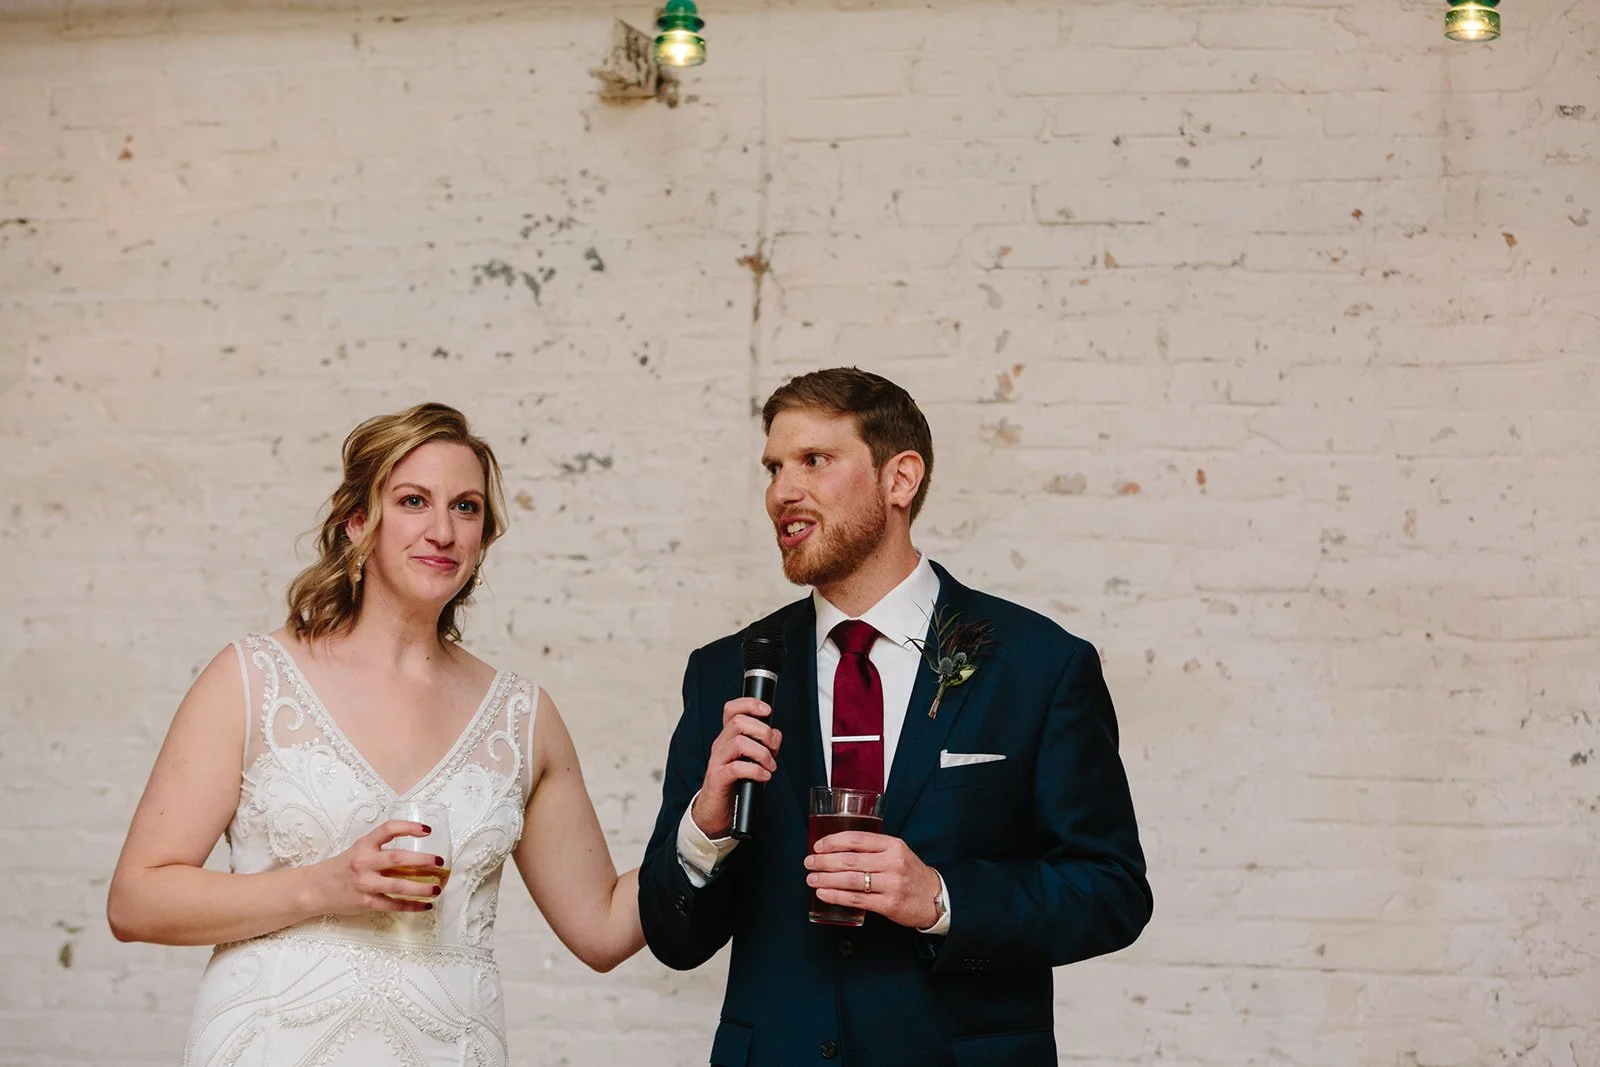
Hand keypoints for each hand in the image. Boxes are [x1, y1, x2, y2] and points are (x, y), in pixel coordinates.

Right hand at [313, 820, 445, 914]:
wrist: (316, 889)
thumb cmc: (342, 868)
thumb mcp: (359, 851)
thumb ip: (381, 849)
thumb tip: (415, 854)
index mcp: (364, 845)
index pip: (388, 829)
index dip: (409, 827)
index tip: (427, 830)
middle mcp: (364, 863)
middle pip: (397, 859)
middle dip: (422, 861)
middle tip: (439, 862)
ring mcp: (365, 884)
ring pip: (398, 886)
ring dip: (421, 888)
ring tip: (437, 888)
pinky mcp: (365, 902)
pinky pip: (393, 905)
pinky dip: (411, 906)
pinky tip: (425, 905)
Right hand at [689, 697, 782, 837]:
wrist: (716, 811)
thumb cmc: (735, 784)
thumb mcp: (753, 760)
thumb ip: (765, 746)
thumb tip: (776, 735)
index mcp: (728, 737)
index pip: (732, 709)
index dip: (749, 704)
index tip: (767, 710)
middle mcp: (721, 745)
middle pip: (739, 722)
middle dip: (763, 732)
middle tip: (772, 748)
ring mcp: (717, 761)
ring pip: (739, 742)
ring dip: (762, 753)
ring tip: (770, 765)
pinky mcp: (718, 778)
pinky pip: (737, 767)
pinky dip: (756, 770)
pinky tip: (764, 777)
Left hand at [805, 832, 941, 929]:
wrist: (934, 898)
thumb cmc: (910, 874)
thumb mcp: (896, 853)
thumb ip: (872, 849)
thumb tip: (836, 849)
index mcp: (893, 845)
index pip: (857, 839)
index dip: (833, 841)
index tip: (818, 846)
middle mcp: (893, 862)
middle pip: (850, 860)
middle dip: (824, 861)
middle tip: (809, 862)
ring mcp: (892, 884)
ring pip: (851, 879)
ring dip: (826, 878)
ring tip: (812, 878)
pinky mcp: (889, 904)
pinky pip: (857, 899)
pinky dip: (837, 896)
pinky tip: (824, 893)